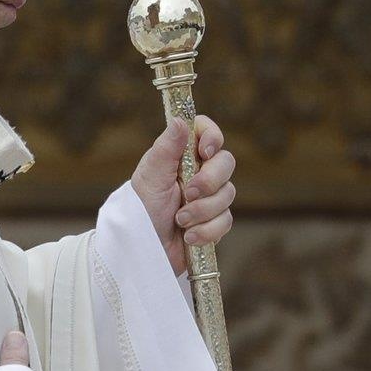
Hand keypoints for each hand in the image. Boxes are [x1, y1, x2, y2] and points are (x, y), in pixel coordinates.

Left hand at [130, 115, 236, 274]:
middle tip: (188, 193)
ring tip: (180, 220)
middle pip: (226, 162)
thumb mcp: (150, 176)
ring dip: (203, 210)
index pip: (208, 132)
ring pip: (228, 194)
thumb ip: (167, 148)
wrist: (143, 249)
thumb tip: (180, 120)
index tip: (204, 152)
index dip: (212, 137)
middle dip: (210, 180)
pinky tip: (189, 237)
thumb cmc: (141, 209)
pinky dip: (207, 230)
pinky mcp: (215, 221)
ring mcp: (209, 197)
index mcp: (182, 155)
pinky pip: (226, 221)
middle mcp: (199, 172)